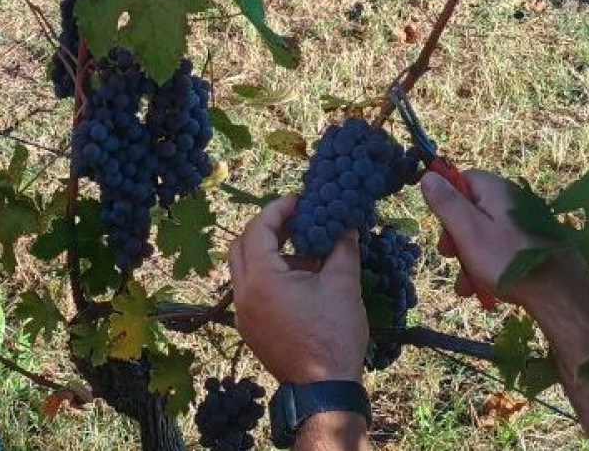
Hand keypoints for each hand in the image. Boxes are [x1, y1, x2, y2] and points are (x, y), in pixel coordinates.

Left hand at [228, 196, 366, 384]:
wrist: (324, 388)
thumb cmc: (333, 336)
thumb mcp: (343, 285)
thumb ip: (342, 248)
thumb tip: (346, 226)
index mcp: (261, 279)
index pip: (258, 228)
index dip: (279, 209)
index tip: (300, 202)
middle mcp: (243, 294)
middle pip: (242, 244)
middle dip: (267, 227)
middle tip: (296, 220)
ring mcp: (242, 313)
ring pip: (243, 267)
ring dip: (267, 251)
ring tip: (302, 248)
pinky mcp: (249, 328)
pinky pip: (250, 289)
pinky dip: (267, 274)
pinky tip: (298, 277)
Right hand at [419, 170, 588, 312]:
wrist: (560, 293)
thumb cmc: (508, 260)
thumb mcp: (469, 231)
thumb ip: (447, 203)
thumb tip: (428, 175)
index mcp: (497, 191)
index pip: (463, 179)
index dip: (447, 200)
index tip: (442, 226)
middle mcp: (513, 201)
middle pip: (472, 209)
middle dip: (456, 236)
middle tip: (450, 257)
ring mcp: (524, 223)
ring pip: (485, 233)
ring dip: (469, 258)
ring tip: (466, 285)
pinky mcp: (533, 244)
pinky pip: (502, 248)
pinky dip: (489, 265)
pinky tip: (483, 288)